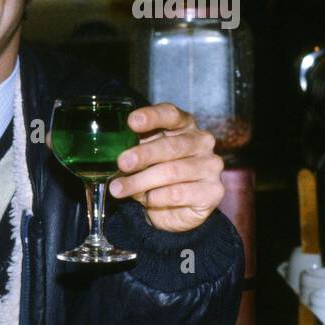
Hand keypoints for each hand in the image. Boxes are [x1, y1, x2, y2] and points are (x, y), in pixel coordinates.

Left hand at [108, 103, 223, 232]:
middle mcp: (202, 143)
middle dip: (143, 155)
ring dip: (141, 181)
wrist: (175, 210)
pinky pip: (178, 193)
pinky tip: (146, 200)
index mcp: (184, 126)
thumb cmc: (156, 174)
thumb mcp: (142, 159)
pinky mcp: (213, 191)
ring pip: (172, 172)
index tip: (132, 122)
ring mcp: (210, 166)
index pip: (171, 114)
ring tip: (118, 189)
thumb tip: (111, 154)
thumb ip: (133, 150)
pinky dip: (156, 198)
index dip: (152, 117)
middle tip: (121, 163)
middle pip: (171, 145)